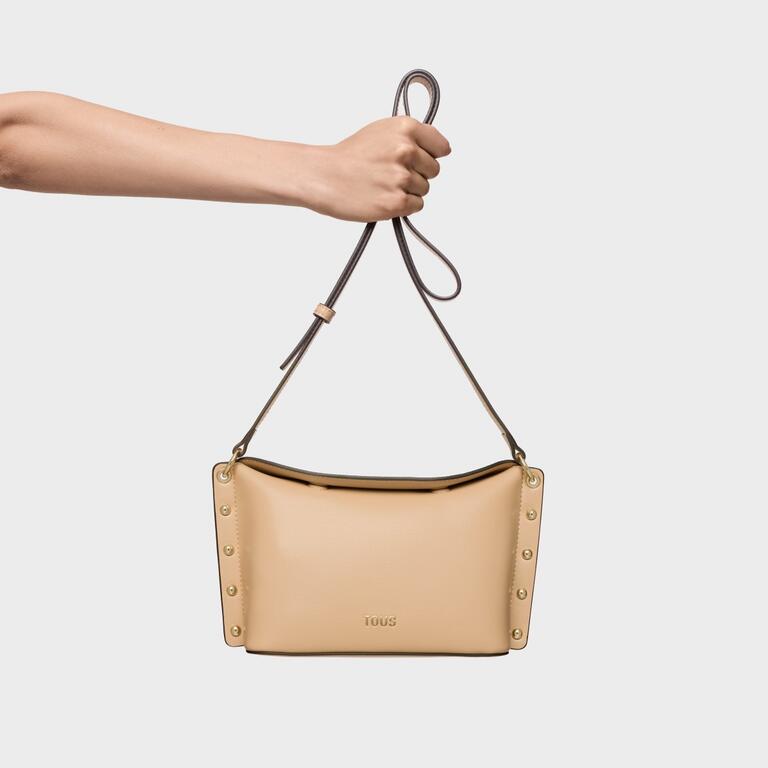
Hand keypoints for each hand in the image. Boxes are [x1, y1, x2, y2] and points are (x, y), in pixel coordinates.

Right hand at [300, 116, 450, 221]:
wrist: (324, 176)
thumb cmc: (349, 156)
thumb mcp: (381, 130)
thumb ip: (411, 136)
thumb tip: (442, 148)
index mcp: (405, 128)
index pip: (441, 147)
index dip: (430, 155)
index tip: (419, 160)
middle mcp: (406, 150)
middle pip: (433, 170)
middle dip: (417, 174)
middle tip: (391, 174)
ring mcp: (402, 177)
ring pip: (424, 189)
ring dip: (407, 190)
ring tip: (382, 184)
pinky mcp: (396, 202)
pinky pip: (416, 205)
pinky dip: (403, 205)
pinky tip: (383, 197)